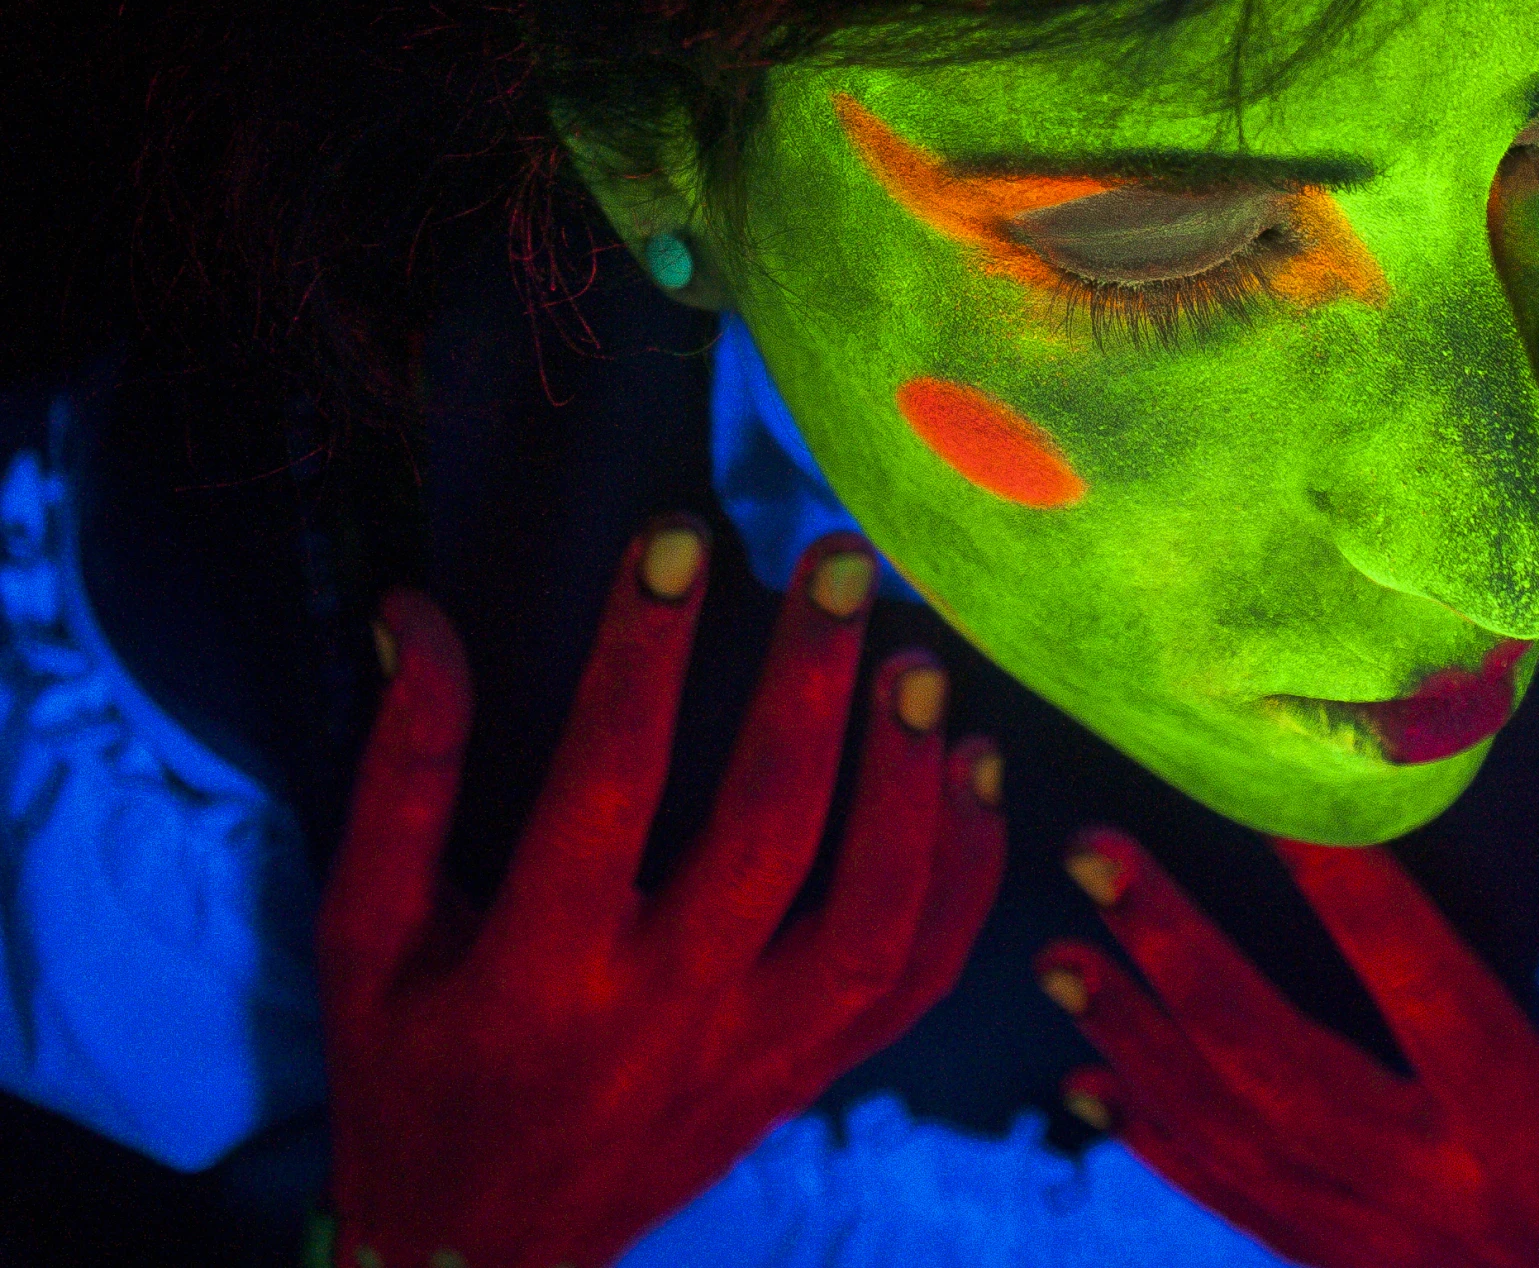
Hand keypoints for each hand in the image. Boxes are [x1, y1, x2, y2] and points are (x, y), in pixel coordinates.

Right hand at [319, 521, 1005, 1267]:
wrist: (484, 1258)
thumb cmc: (411, 1071)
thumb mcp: (364, 938)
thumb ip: (401, 778)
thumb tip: (420, 616)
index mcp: (537, 975)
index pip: (605, 785)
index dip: (644, 654)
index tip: (682, 539)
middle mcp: (664, 1016)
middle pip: (768, 838)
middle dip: (810, 690)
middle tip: (842, 565)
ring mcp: (760, 1056)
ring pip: (873, 918)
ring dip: (911, 785)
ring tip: (922, 663)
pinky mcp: (815, 1077)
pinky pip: (917, 979)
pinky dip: (964, 876)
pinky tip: (977, 771)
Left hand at [1036, 764, 1538, 1267]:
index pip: (1426, 993)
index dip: (1349, 892)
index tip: (1272, 801)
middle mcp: (1445, 1198)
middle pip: (1277, 1067)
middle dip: (1174, 956)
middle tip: (1093, 859)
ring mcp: (1391, 1250)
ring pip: (1236, 1141)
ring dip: (1139, 1042)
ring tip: (1059, 955)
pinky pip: (1243, 1208)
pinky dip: (1163, 1145)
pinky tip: (1094, 1084)